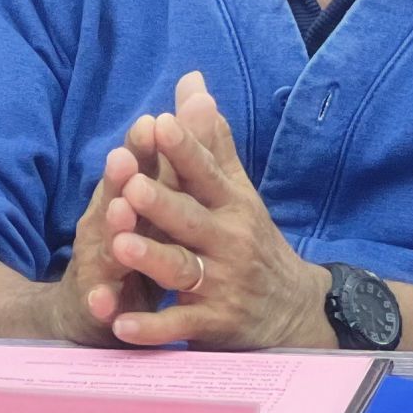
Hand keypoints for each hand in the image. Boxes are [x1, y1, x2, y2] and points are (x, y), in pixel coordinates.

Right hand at [45, 114, 174, 345]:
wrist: (96, 304)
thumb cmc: (138, 237)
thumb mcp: (161, 189)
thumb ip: (179, 144)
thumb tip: (198, 82)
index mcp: (128, 194)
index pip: (135, 163)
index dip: (142, 145)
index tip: (152, 120)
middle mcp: (107, 223)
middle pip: (113, 196)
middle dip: (120, 180)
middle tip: (126, 162)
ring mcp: (98, 263)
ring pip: (105, 247)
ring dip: (112, 234)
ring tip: (119, 223)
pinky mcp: (97, 304)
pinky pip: (99, 304)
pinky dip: (103, 303)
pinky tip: (106, 305)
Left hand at [106, 72, 332, 350]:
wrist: (294, 310)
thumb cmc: (252, 240)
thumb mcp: (238, 190)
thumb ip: (211, 139)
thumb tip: (192, 84)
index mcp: (232, 204)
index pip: (207, 173)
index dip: (184, 150)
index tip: (160, 123)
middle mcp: (229, 241)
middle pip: (191, 220)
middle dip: (162, 203)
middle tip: (131, 186)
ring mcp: (222, 285)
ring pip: (182, 270)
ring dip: (151, 258)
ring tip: (119, 245)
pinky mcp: (214, 325)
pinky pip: (178, 326)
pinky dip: (151, 329)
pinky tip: (120, 324)